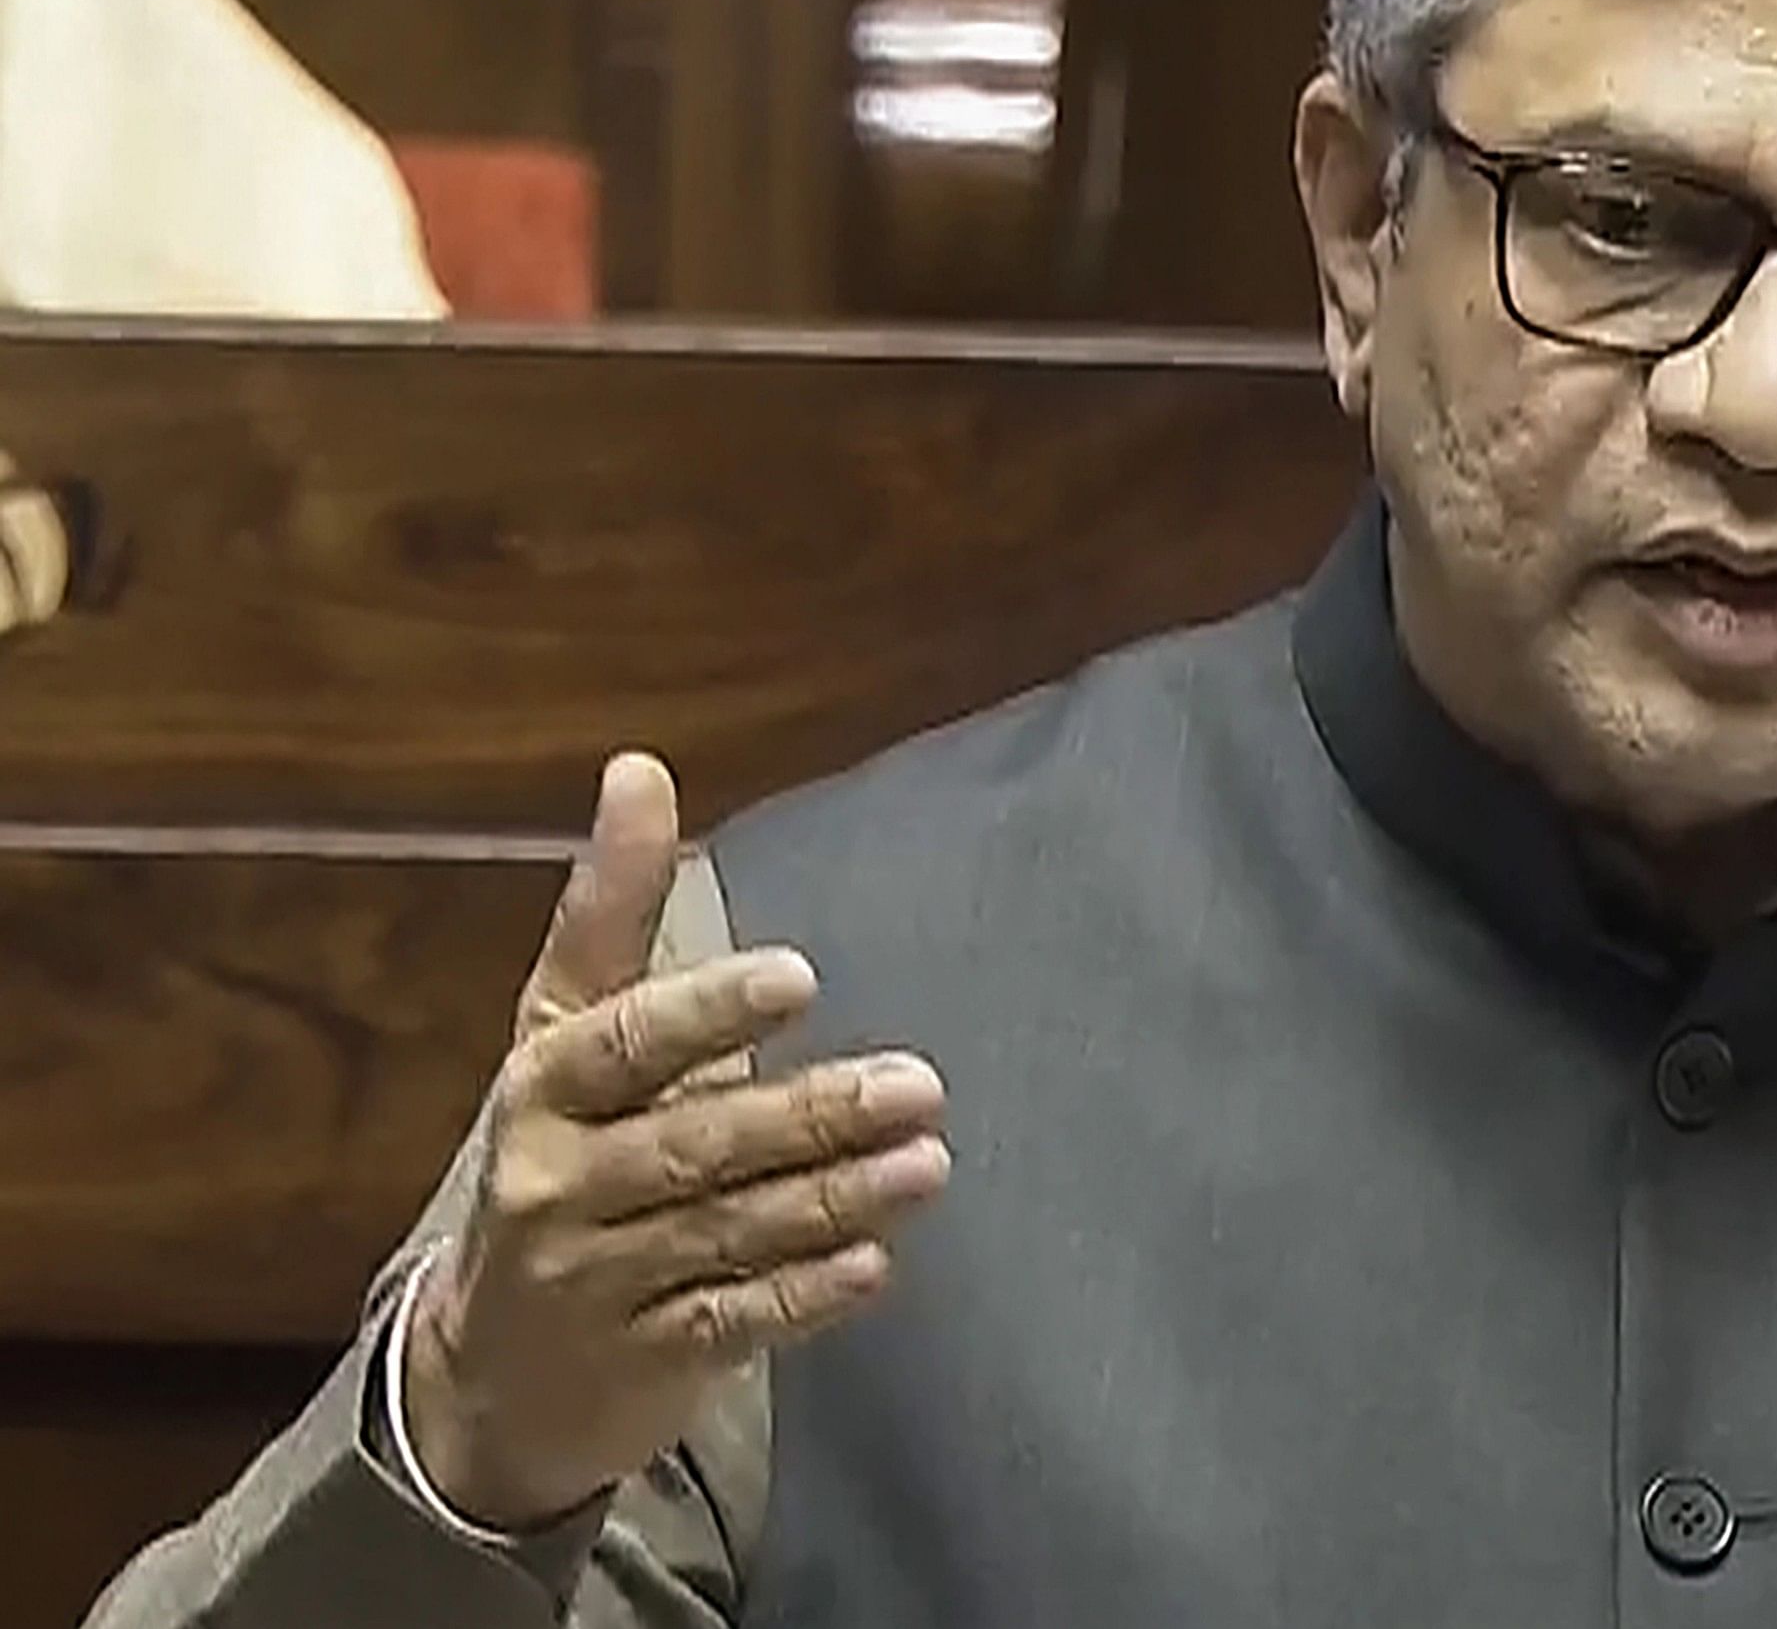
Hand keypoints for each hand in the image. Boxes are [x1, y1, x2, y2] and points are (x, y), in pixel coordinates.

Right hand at [401, 752, 950, 1528]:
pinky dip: (805, 1296)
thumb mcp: (562, 1035)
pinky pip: (731, 1322)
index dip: (706, 1012)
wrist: (486, 1371)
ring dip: (833, 1199)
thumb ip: (611, 911)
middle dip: (808, 1114)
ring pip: (726, 1233)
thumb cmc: (554, 1159)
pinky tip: (875, 1265)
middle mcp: (557, 1184)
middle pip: (694, 1144)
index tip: (797, 977)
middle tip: (918, 1084)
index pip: (622, 1043)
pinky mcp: (643, 1359)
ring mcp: (595, 1281)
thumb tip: (640, 769)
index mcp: (543, 1089)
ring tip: (927, 1163)